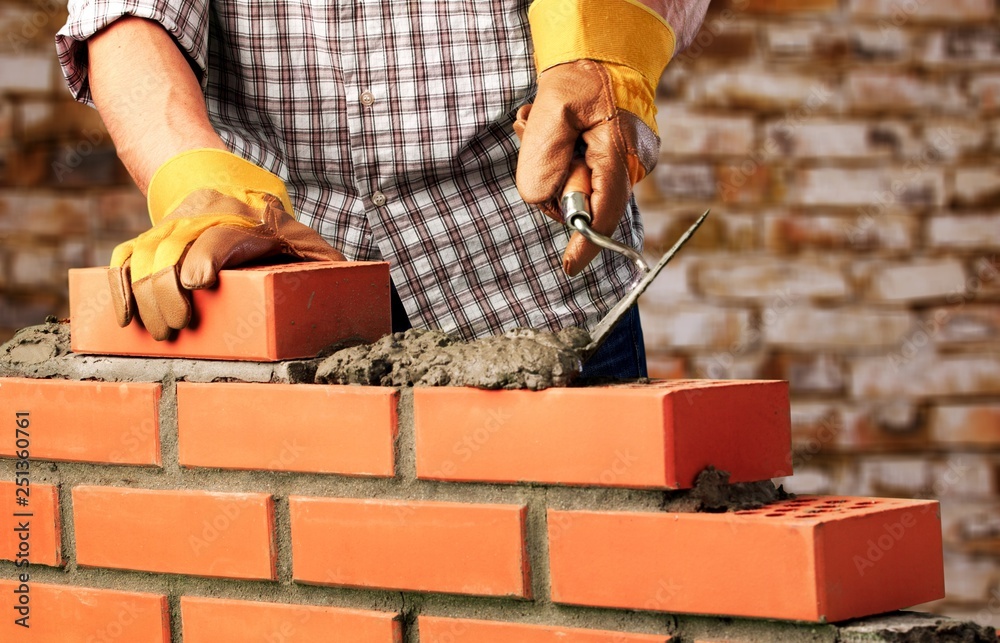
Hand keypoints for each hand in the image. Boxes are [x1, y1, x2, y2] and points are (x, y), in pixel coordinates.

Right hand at [109, 149, 344, 339]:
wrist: (243, 196)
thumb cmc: (288, 241)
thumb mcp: (316, 250)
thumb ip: (331, 269)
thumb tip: (355, 291)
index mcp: (251, 223)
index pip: (222, 234)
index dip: (206, 255)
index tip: (196, 283)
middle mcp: (209, 216)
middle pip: (176, 246)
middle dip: (168, 290)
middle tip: (176, 328)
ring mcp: (179, 223)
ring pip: (147, 252)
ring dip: (143, 293)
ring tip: (157, 331)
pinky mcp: (157, 235)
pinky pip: (128, 254)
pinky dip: (119, 283)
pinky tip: (123, 317)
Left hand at [513, 0, 674, 276]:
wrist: (603, 47)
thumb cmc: (581, 73)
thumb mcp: (552, 110)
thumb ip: (543, 160)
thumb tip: (541, 200)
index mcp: (618, 156)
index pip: (604, 213)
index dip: (586, 244)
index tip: (568, 268)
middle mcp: (626, 166)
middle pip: (581, 202)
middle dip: (552, 181)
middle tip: (537, 133)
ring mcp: (619, 164)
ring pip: (573, 187)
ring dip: (549, 164)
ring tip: (540, 123)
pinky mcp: (608, 160)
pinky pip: (576, 174)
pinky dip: (556, 158)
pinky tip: (548, 127)